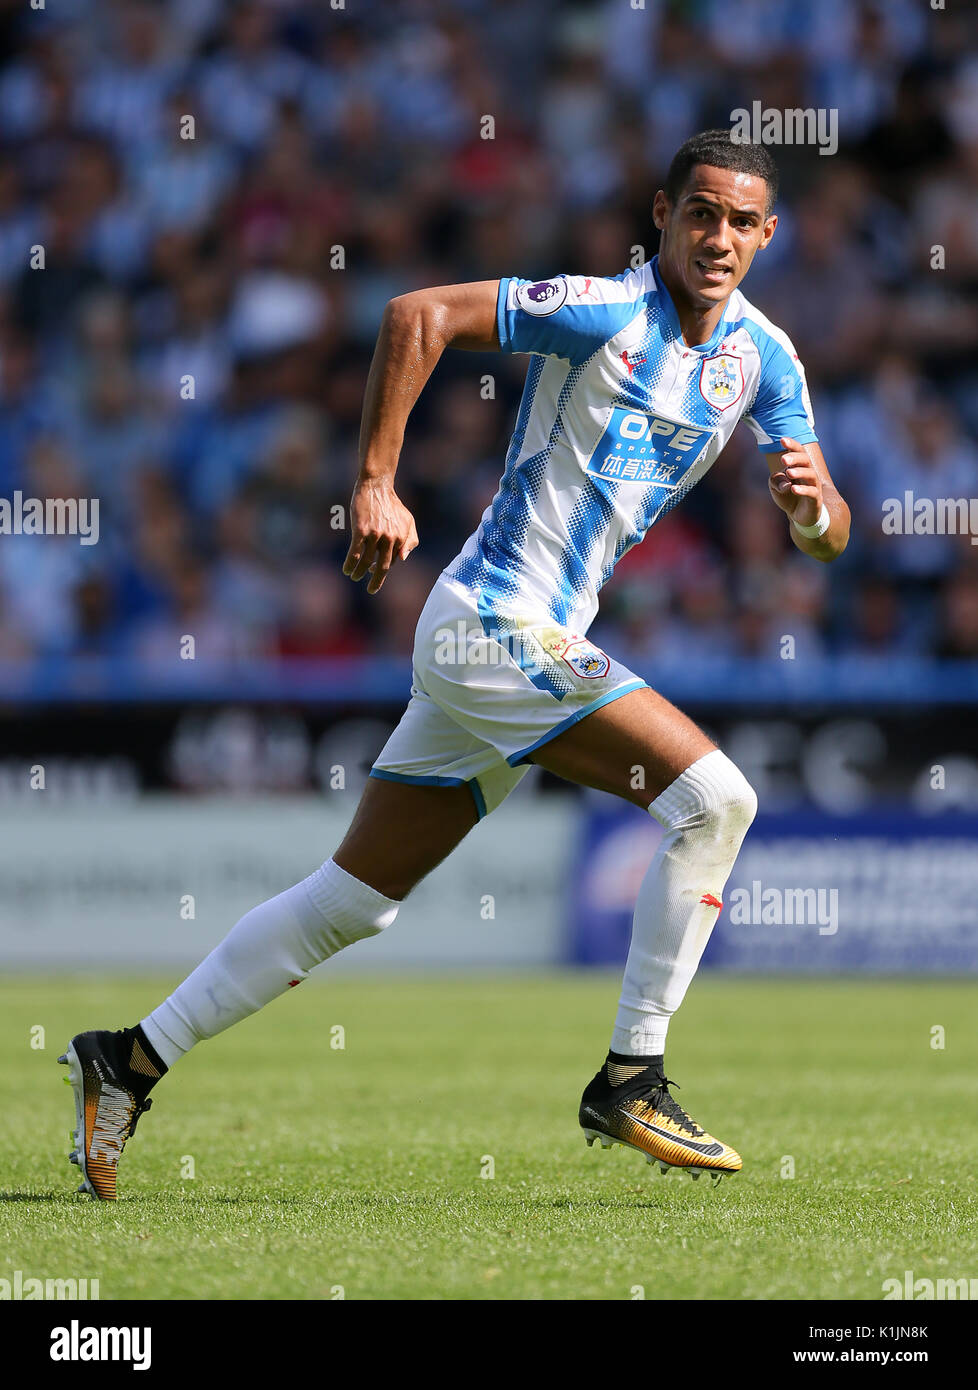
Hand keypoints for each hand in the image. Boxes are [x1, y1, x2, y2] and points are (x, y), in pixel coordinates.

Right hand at [342, 478, 418, 594]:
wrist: (376, 486)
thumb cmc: (391, 503)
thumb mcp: (408, 520)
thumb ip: (410, 539)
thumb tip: (403, 559)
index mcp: (401, 538)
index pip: (392, 560)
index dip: (382, 568)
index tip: (373, 571)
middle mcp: (390, 539)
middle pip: (382, 567)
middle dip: (376, 581)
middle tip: (371, 590)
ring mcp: (375, 535)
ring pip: (366, 561)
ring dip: (359, 573)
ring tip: (354, 577)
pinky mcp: (360, 531)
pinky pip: (354, 553)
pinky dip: (350, 564)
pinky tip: (347, 570)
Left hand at [767, 437, 821, 528]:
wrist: (799, 516)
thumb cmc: (788, 497)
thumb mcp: (775, 487)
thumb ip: (775, 480)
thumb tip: (784, 481)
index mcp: (799, 467)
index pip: (798, 452)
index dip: (791, 445)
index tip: (782, 440)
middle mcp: (809, 474)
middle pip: (806, 460)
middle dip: (795, 458)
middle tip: (783, 459)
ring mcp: (814, 486)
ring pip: (811, 475)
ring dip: (800, 472)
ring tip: (789, 472)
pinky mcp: (815, 500)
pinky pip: (812, 493)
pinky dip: (803, 490)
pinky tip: (793, 489)